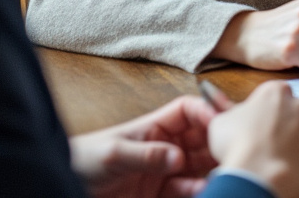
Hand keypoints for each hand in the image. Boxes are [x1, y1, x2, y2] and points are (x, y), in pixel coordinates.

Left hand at [70, 95, 218, 197]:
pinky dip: (199, 189)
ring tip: (224, 171)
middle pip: (201, 138)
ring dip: (213, 168)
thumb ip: (146, 154)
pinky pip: (187, 189)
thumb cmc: (83, 162)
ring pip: (199, 165)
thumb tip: (178, 156)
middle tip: (233, 150)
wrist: (65, 188)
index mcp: (154, 127)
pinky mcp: (161, 193)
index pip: (189, 111)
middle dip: (218, 142)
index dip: (208, 110)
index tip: (226, 119)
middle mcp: (164, 146)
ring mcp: (164, 171)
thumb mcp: (113, 154)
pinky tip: (206, 189)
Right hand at [208, 81, 298, 197]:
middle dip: (289, 126)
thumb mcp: (222, 122)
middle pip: (298, 112)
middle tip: (274, 146)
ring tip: (286, 161)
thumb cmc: (238, 146)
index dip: (267, 114)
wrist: (259, 174)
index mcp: (277, 92)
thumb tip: (239, 115)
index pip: (276, 97)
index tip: (261, 129)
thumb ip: (236, 112)